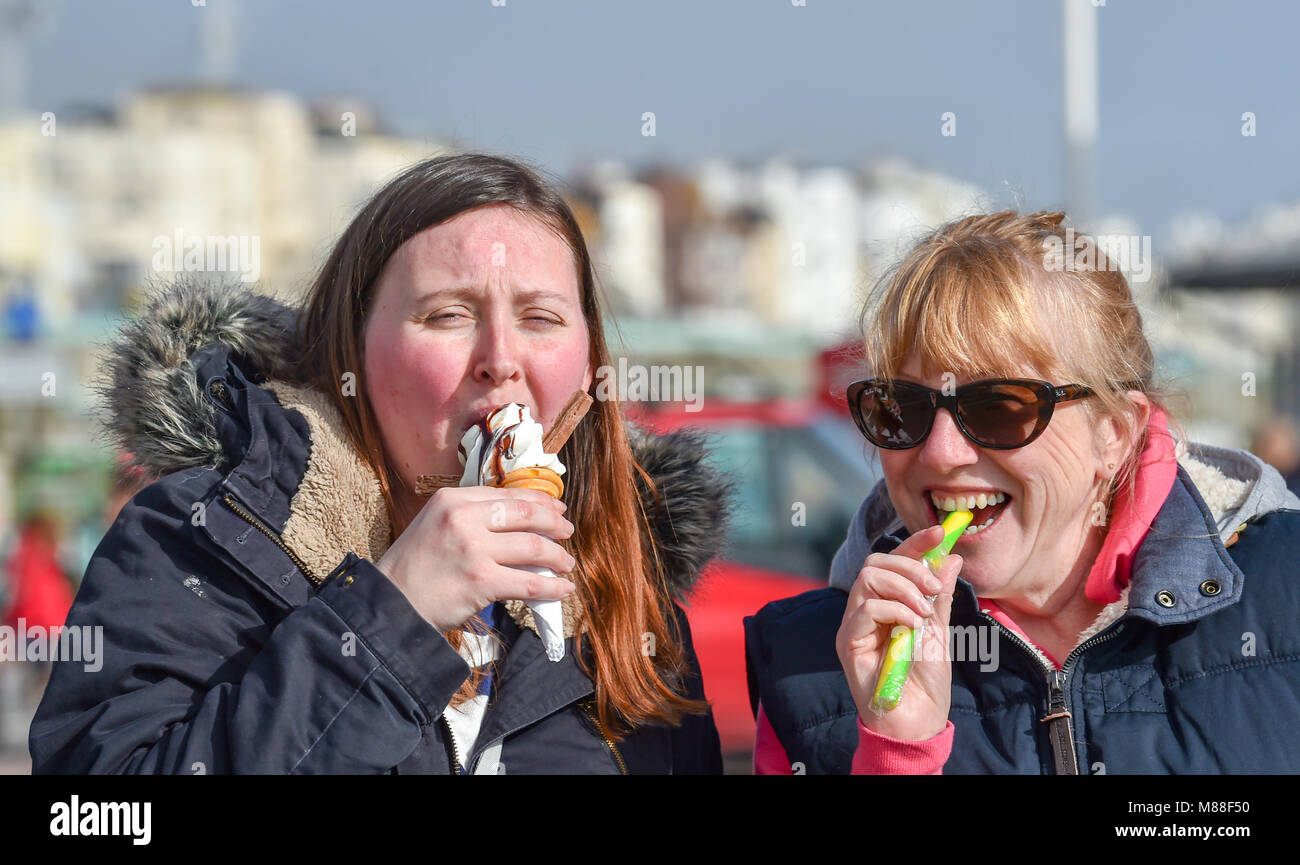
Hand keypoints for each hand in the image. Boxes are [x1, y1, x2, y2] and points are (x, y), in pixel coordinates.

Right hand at [375, 486, 576, 631]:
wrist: (390, 604)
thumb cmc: (414, 568)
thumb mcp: (435, 525)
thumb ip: (471, 518)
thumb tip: (519, 524)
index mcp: (452, 499)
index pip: (507, 494)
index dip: (539, 502)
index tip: (557, 509)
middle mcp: (464, 517)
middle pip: (526, 514)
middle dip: (554, 524)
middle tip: (568, 532)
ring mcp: (474, 548)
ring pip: (533, 547)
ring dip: (557, 556)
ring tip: (566, 563)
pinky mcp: (482, 580)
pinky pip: (530, 582)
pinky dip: (552, 587)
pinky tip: (562, 588)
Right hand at [835, 524, 962, 741]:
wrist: (918, 721)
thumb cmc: (926, 681)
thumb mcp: (940, 630)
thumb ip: (940, 596)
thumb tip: (951, 558)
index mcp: (886, 604)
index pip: (893, 562)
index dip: (914, 543)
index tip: (938, 532)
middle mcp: (864, 610)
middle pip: (875, 562)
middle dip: (909, 566)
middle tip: (933, 589)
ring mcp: (854, 625)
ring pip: (867, 578)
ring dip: (903, 588)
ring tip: (924, 613)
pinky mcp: (848, 642)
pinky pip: (865, 608)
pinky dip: (895, 610)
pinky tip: (913, 627)